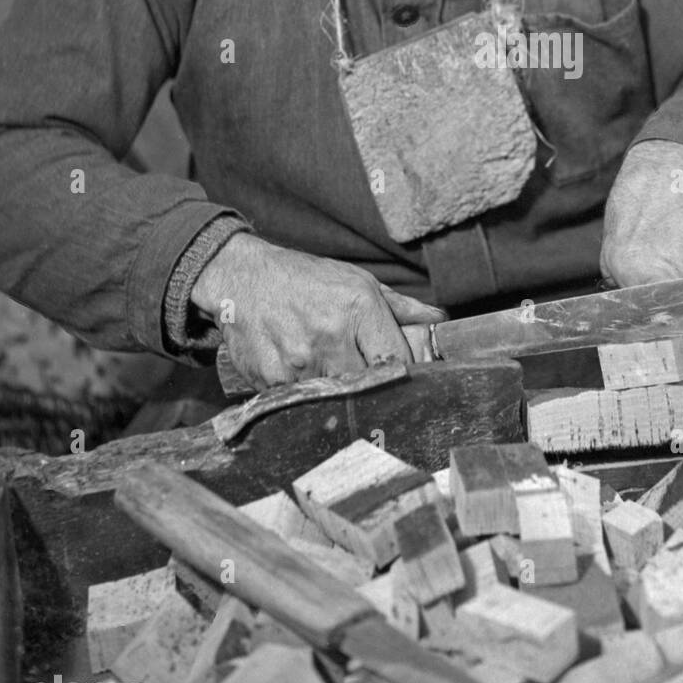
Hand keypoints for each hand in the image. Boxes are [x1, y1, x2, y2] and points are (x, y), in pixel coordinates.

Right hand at [191, 233, 444, 387]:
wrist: (242, 278)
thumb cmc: (305, 280)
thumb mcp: (356, 281)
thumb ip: (401, 308)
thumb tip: (441, 323)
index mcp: (357, 307)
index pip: (397, 361)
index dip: (404, 376)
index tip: (404, 380)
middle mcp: (330, 336)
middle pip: (369, 387)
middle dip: (372, 388)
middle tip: (366, 382)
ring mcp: (299, 362)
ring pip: (337, 400)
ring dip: (339, 395)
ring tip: (330, 373)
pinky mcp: (272, 381)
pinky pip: (303, 403)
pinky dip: (308, 397)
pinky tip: (302, 375)